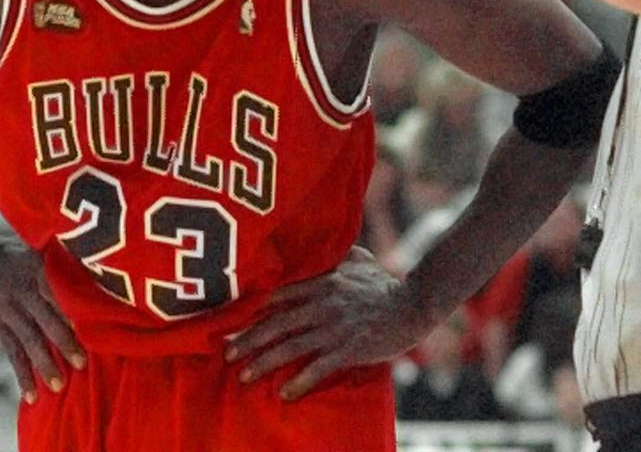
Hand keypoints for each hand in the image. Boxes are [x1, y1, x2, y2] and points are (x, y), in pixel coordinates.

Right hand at [0, 239, 84, 401]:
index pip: (58, 292)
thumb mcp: (40, 247)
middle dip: (64, 343)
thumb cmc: (17, 248)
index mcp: (38, 270)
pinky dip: (22, 374)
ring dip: (44, 365)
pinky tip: (31, 395)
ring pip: (29, 341)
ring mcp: (8, 311)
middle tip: (82, 363)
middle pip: (46, 320)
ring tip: (58, 386)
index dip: (72, 309)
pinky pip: (12, 353)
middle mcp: (23, 292)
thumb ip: (62, 261)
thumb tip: (97, 267)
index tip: (92, 325)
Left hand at [224, 246, 428, 399]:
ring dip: (264, 362)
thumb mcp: (358, 259)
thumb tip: (324, 246)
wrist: (414, 305)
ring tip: (244, 376)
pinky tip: (284, 394)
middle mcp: (323, 303)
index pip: (279, 296)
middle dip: (248, 339)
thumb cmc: (385, 283)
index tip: (234, 323)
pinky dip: (299, 382)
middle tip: (227, 353)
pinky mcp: (349, 349)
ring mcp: (335, 327)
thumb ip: (334, 253)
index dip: (255, 311)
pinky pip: (318, 368)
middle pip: (277, 323)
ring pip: (290, 347)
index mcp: (322, 282)